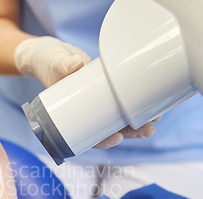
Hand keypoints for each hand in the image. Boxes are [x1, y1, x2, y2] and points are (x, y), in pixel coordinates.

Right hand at [15, 36, 160, 148]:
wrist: (51, 54)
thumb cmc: (48, 63)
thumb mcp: (53, 63)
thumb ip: (63, 64)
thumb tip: (75, 64)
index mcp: (71, 116)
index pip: (87, 136)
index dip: (103, 141)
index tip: (116, 138)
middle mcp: (86, 112)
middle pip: (109, 130)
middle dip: (130, 132)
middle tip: (148, 129)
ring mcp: (98, 102)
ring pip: (119, 118)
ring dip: (138, 121)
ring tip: (155, 118)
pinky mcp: (107, 89)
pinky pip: (123, 101)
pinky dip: (136, 103)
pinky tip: (152, 102)